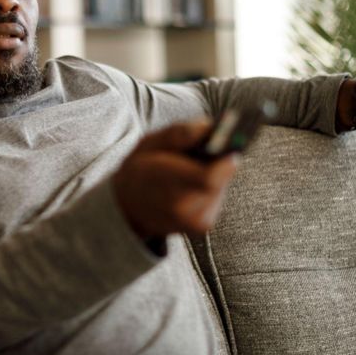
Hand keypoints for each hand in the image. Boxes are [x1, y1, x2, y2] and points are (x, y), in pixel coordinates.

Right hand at [113, 121, 238, 238]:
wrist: (128, 209)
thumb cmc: (139, 171)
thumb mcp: (148, 144)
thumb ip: (177, 134)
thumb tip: (209, 127)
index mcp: (164, 186)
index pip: (208, 179)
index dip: (224, 160)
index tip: (227, 143)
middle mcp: (182, 210)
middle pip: (219, 180)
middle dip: (217, 162)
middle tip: (206, 150)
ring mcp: (194, 222)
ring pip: (221, 187)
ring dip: (213, 174)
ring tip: (191, 169)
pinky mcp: (204, 226)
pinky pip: (217, 197)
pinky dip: (210, 187)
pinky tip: (192, 184)